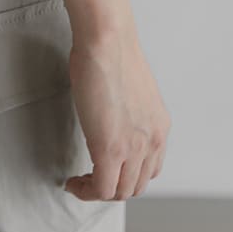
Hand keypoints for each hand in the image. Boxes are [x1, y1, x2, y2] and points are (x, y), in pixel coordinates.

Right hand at [65, 24, 171, 200]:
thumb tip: (111, 120)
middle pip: (136, 185)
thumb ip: (127, 113)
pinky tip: (73, 182)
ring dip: (98, 191)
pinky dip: (86, 192)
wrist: (108, 40)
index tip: (105, 170)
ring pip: (120, 192)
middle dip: (112, 187)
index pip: (149, 170)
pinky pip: (101, 189)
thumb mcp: (130, 91)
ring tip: (81, 181)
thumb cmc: (110, 52)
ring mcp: (134, 147)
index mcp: (159, 126)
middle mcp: (153, 141)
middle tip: (89, 178)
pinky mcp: (111, 149)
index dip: (126, 175)